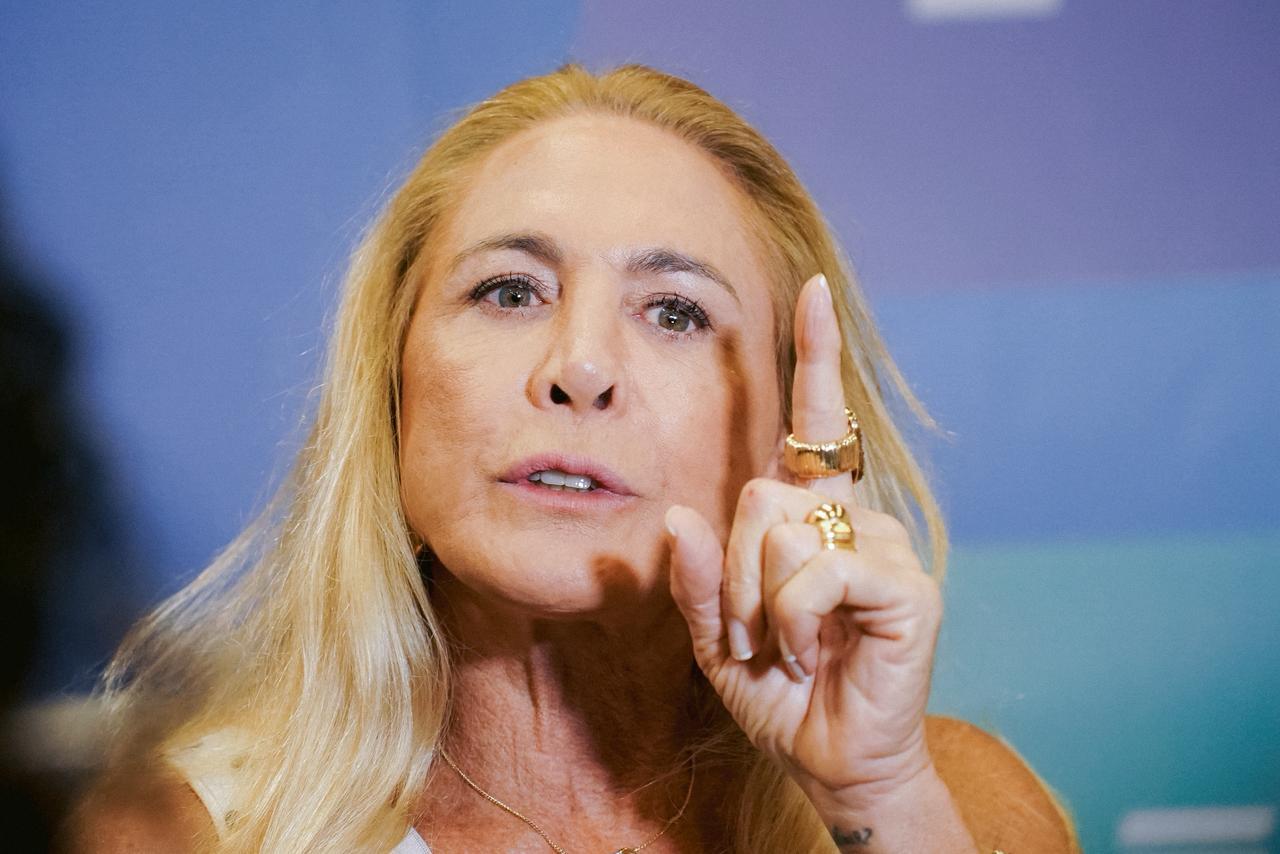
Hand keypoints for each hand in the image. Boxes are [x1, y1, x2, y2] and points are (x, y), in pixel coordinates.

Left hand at [665, 274, 944, 812]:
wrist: (829, 758)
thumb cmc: (776, 689)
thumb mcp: (714, 634)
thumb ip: (693, 578)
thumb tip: (678, 516)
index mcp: (809, 517)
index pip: (813, 423)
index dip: (814, 355)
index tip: (813, 291)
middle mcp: (851, 518)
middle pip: (757, 494)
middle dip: (729, 573)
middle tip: (750, 631)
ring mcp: (883, 546)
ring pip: (780, 532)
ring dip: (757, 605)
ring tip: (787, 648)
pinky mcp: (905, 584)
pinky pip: (815, 571)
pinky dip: (793, 621)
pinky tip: (814, 655)